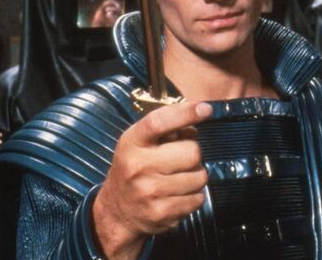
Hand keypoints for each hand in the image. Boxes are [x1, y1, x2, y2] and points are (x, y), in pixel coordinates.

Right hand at [92, 101, 211, 258]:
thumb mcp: (138, 143)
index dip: (185, 113)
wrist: (116, 212)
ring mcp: (150, 192)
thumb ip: (165, 129)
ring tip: (179, 178)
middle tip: (182, 159)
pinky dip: (194, 196)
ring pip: (200, 177)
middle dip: (193, 154)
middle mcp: (138, 166)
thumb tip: (197, 120)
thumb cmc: (133, 169)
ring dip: (196, 176)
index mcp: (132, 143)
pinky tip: (178, 195)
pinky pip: (197, 199)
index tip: (206, 109)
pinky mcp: (162, 213)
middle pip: (192, 152)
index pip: (159, 122)